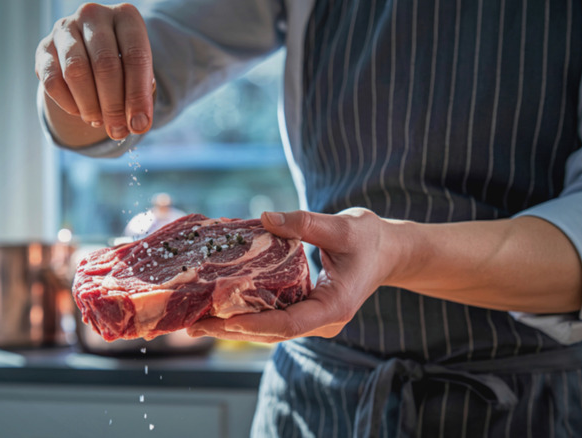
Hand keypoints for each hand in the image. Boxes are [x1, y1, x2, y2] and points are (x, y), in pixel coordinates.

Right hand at [35, 3, 154, 139]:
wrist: (90, 54)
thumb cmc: (122, 65)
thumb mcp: (138, 75)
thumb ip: (140, 97)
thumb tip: (137, 125)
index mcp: (125, 17)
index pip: (135, 57)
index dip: (138, 96)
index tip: (139, 124)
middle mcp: (94, 15)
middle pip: (105, 64)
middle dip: (114, 105)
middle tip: (118, 130)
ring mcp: (65, 29)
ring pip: (76, 72)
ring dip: (90, 105)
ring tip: (99, 121)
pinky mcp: (44, 48)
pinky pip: (52, 80)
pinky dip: (68, 103)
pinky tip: (81, 112)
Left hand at [187, 209, 400, 342]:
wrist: (387, 251)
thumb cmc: (370, 239)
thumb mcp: (343, 226)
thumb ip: (305, 222)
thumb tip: (265, 217)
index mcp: (335, 307)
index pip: (291, 323)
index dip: (257, 323)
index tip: (225, 320)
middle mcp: (323, 321)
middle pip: (272, 332)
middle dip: (232, 330)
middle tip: (193, 326)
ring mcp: (313, 320)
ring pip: (269, 330)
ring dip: (233, 327)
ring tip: (195, 322)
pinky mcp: (304, 311)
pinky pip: (272, 318)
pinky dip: (245, 315)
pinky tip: (217, 309)